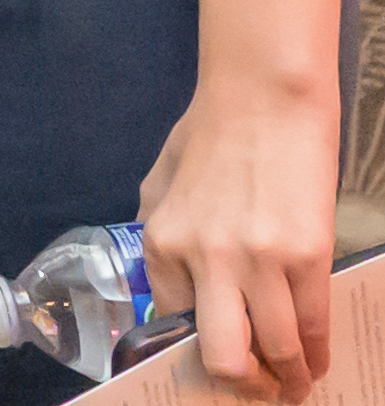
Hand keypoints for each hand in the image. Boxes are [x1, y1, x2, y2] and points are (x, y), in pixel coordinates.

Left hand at [147, 0, 354, 398]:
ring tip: (291, 386)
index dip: (196, 341)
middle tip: (253, 391)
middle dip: (239, 384)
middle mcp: (205, 259)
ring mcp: (258, 262)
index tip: (215, 354)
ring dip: (285, 377)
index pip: (174, 318)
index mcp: (162, 240)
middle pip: (221, 355)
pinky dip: (315, 354)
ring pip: (273, 349)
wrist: (264, 99)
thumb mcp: (160, 182)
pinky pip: (312, 325)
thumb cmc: (210, 135)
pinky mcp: (306, 257)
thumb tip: (166, 284)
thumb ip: (159, 231)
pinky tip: (316, 364)